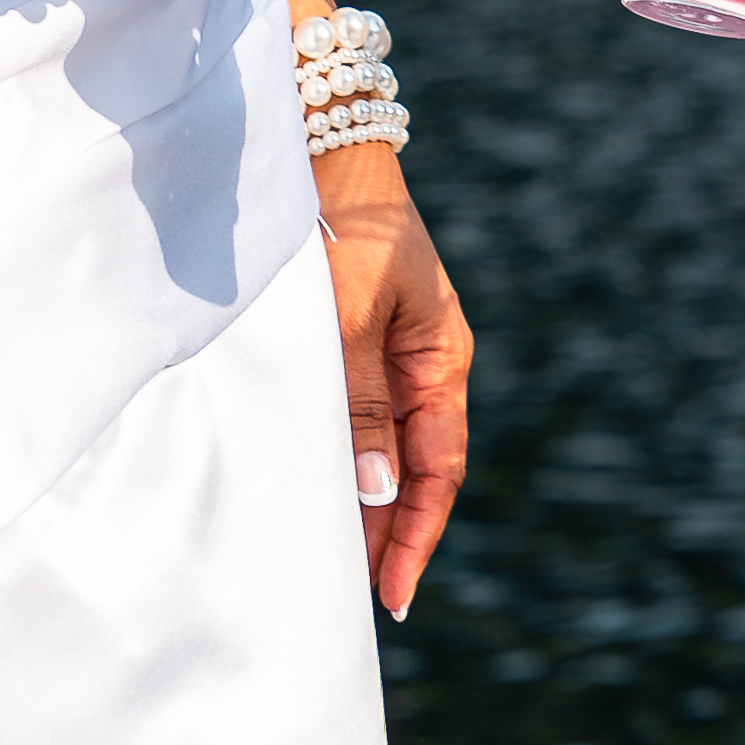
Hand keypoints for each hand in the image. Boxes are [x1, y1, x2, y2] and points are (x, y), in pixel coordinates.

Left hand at [317, 151, 470, 616]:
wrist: (321, 146)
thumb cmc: (346, 225)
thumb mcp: (352, 317)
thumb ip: (359, 404)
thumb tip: (373, 491)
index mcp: (442, 361)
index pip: (439, 470)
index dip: (415, 537)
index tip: (389, 596)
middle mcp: (420, 365)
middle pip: (409, 470)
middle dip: (383, 534)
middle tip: (344, 598)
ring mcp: (384, 353)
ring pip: (373, 449)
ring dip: (353, 501)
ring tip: (322, 560)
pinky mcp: (345, 342)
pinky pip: (343, 417)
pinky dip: (329, 459)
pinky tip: (301, 487)